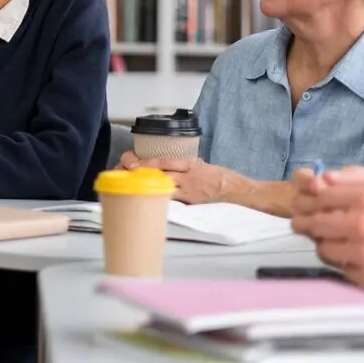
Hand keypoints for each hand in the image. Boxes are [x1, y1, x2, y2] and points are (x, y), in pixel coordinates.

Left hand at [120, 153, 236, 204]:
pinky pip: (172, 199)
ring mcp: (190, 189)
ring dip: (144, 183)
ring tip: (126, 183)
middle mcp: (188, 175)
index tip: (129, 160)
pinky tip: (145, 199)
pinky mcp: (192, 202)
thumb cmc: (226, 180)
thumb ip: (190, 167)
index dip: (144, 161)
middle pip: (158, 170)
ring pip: (161, 184)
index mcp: (190, 165)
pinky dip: (158, 197)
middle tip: (121, 170)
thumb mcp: (206, 167)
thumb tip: (176, 167)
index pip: (163, 160)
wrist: (242, 193)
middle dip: (138, 169)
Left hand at [290, 166, 363, 298]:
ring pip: (323, 249)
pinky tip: (355, 258)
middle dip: (305, 222)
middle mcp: (362, 225)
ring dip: (325, 244)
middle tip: (303, 224)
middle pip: (313, 223)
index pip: (318, 196)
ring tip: (333, 242)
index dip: (308, 199)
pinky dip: (345, 264)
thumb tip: (325, 178)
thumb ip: (357, 178)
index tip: (305, 203)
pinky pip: (341, 270)